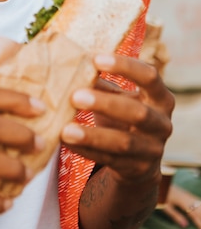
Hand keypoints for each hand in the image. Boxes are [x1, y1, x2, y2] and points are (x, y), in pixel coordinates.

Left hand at [60, 53, 174, 184]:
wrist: (139, 161)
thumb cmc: (123, 117)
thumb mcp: (118, 98)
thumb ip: (100, 83)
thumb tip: (73, 63)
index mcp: (161, 98)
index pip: (149, 76)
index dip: (125, 66)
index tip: (96, 59)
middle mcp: (162, 124)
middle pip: (137, 113)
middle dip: (105, 104)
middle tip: (75, 96)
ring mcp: (152, 150)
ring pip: (123, 143)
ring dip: (93, 136)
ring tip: (66, 129)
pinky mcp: (137, 169)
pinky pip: (109, 160)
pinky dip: (86, 150)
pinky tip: (66, 140)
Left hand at [162, 184, 200, 228]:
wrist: (159, 181)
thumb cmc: (161, 194)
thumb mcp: (166, 206)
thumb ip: (175, 215)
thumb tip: (185, 226)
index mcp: (183, 202)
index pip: (195, 214)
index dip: (200, 223)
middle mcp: (187, 197)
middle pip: (200, 209)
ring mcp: (188, 195)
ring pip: (200, 204)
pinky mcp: (187, 194)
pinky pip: (197, 200)